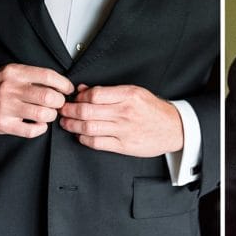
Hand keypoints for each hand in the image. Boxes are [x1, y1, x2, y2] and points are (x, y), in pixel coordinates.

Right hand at [0, 64, 73, 137]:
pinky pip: (30, 130)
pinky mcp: (2, 125)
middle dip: (59, 101)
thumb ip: (32, 76)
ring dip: (51, 115)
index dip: (63, 83)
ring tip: (49, 113)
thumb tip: (59, 83)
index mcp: (16, 72)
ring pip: (41, 114)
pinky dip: (40, 128)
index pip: (48, 76)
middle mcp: (11, 89)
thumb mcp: (12, 72)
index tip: (68, 89)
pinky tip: (39, 124)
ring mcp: (6, 108)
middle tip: (60, 103)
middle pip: (47, 96)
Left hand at [59, 83, 182, 156]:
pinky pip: (96, 142)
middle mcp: (125, 112)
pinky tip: (79, 134)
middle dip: (70, 111)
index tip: (73, 98)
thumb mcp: (136, 92)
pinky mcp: (123, 146)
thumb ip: (110, 91)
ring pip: (89, 127)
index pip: (96, 94)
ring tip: (65, 122)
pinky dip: (83, 138)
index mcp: (129, 95)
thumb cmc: (153, 109)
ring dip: (72, 125)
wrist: (173, 128)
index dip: (80, 97)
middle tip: (62, 110)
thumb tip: (84, 89)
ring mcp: (124, 130)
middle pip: (88, 111)